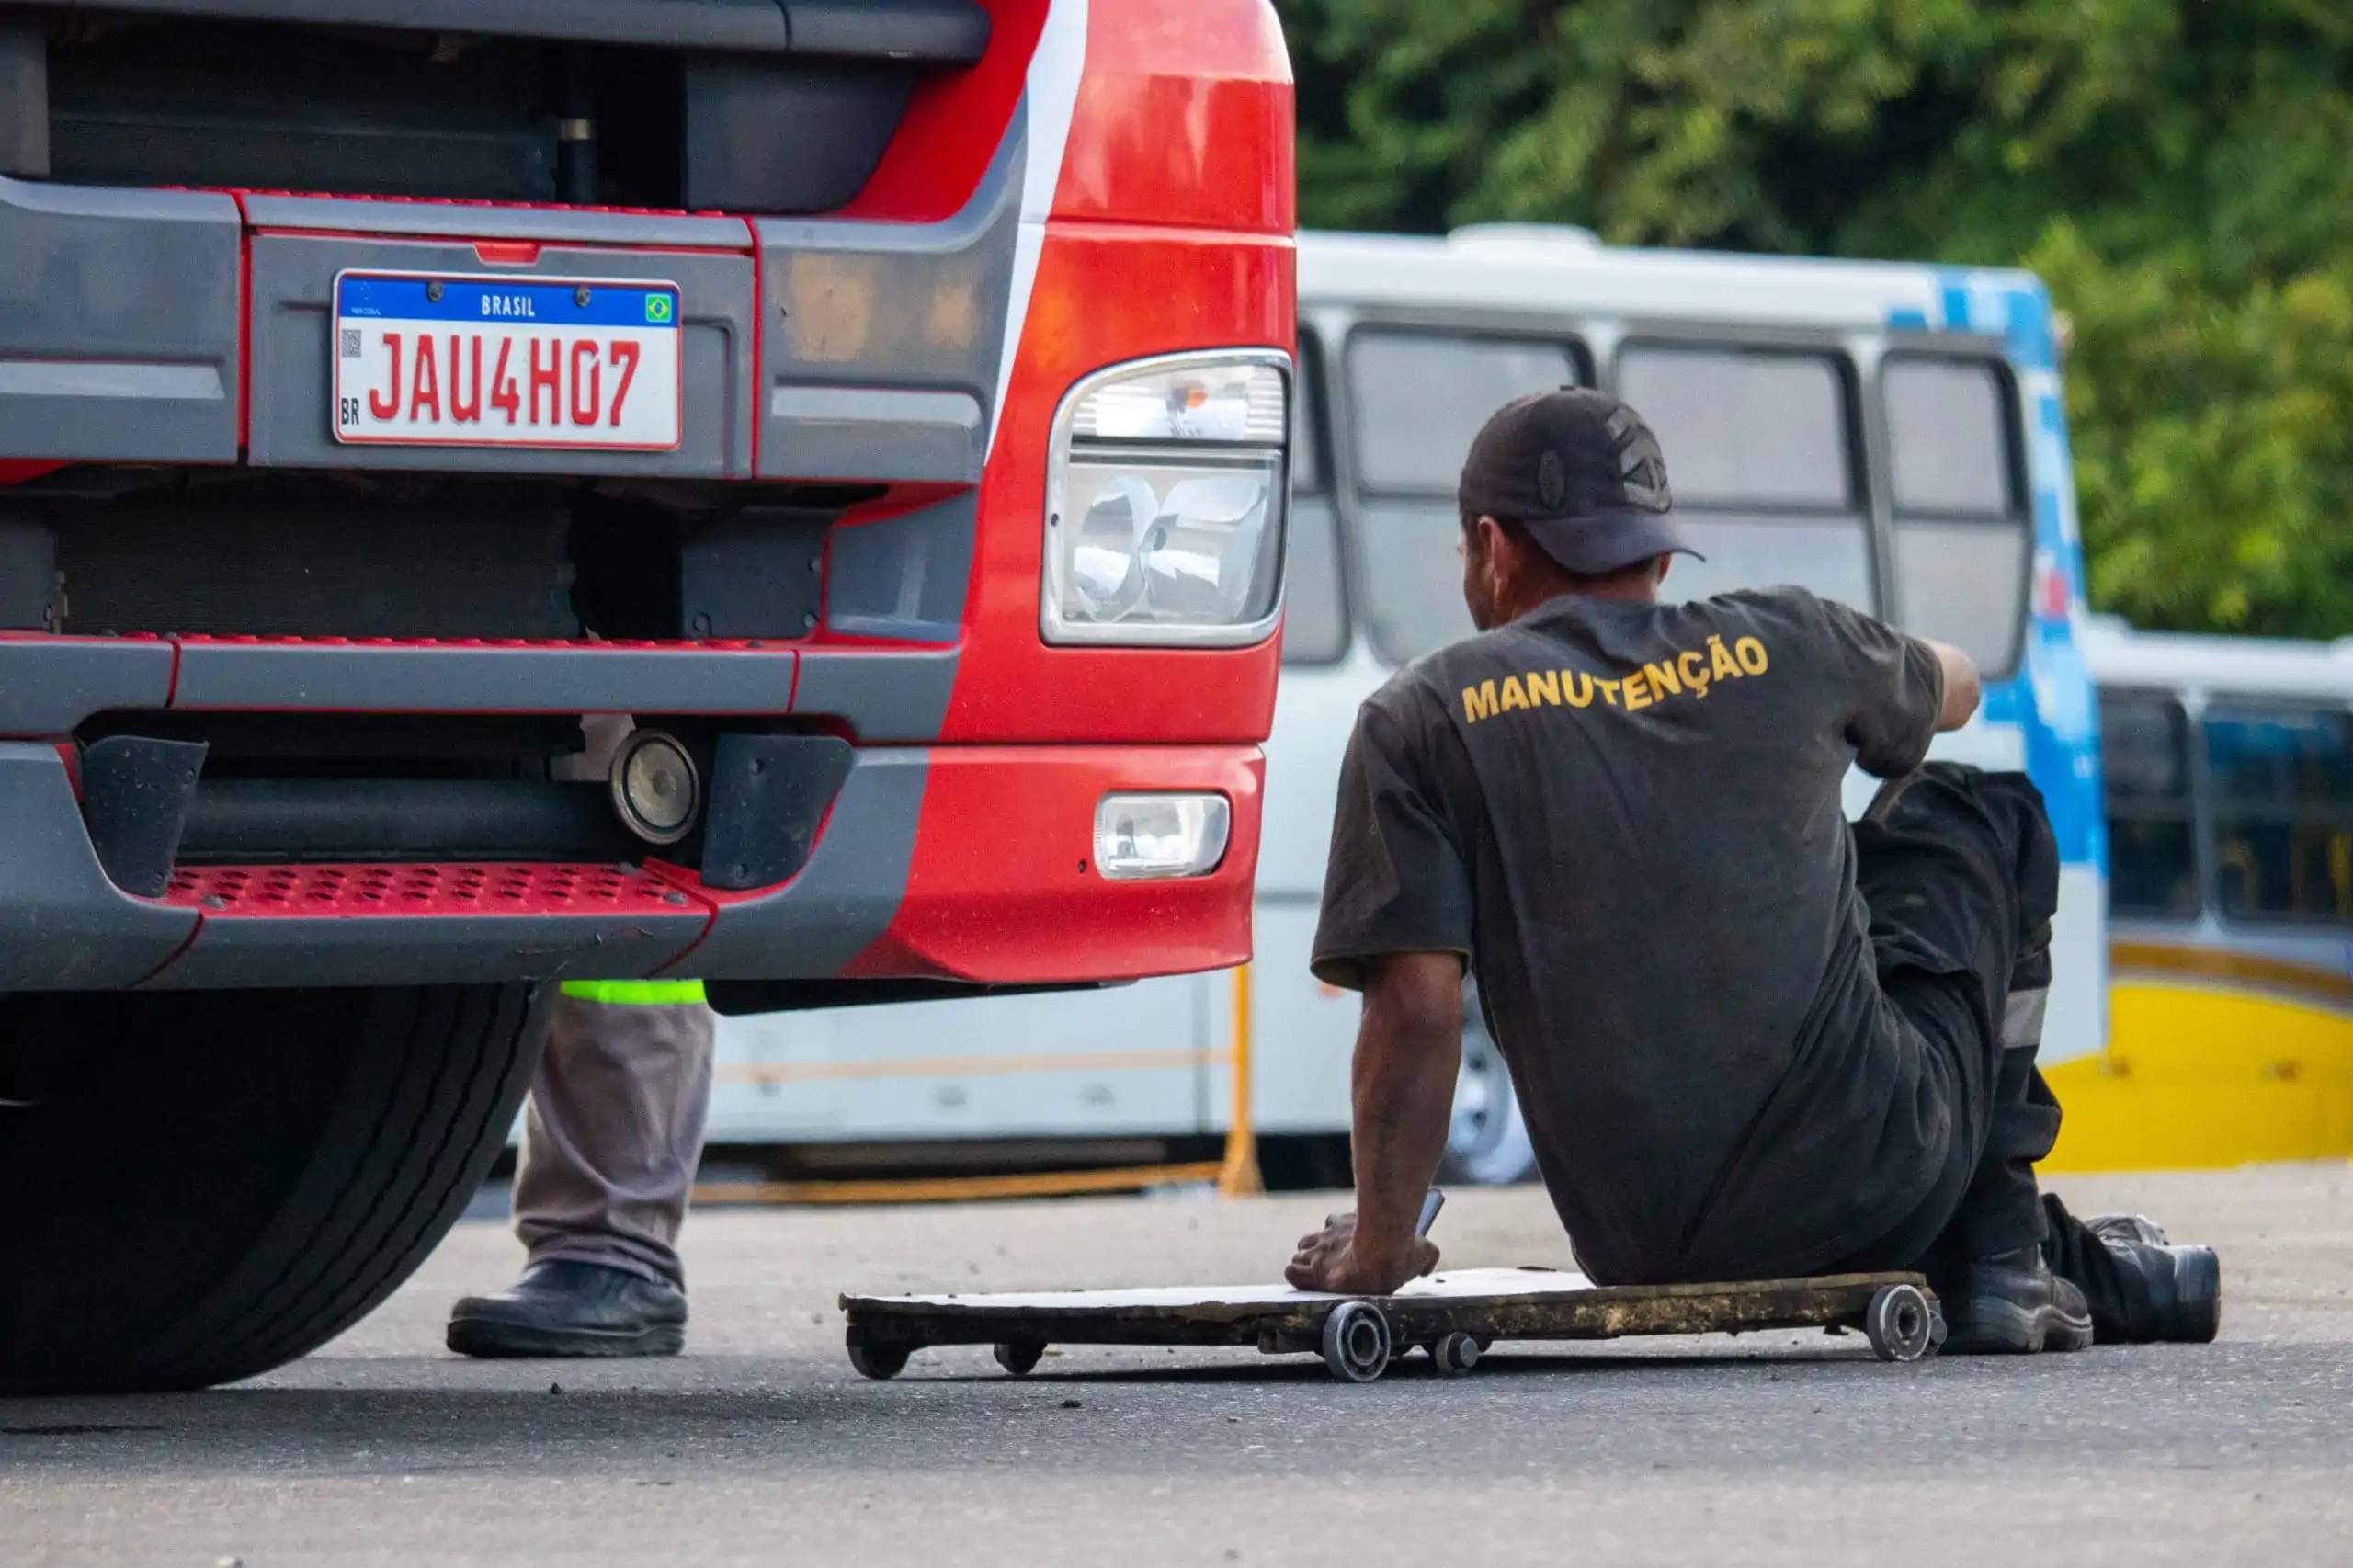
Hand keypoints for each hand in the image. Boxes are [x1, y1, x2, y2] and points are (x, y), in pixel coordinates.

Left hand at [1284, 1209, 1438, 1293]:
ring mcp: (1319, 1252)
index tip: (1347, 1248)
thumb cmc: (1400, 1249)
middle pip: (1314, 1241)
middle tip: (1329, 1265)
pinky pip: (1294, 1273)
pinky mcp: (1313, 1272)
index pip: (1335, 1226)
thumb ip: (1426, 1256)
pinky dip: (1296, 1277)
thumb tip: (1427, 1265)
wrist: (1383, 1255)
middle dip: (1317, 1251)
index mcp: (1350, 1223)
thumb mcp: (1424, 1251)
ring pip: (1301, 1255)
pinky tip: (1303, 1281)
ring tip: (1315, 1276)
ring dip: (1305, 1264)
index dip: (1337, 1237)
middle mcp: (1330, 1234)